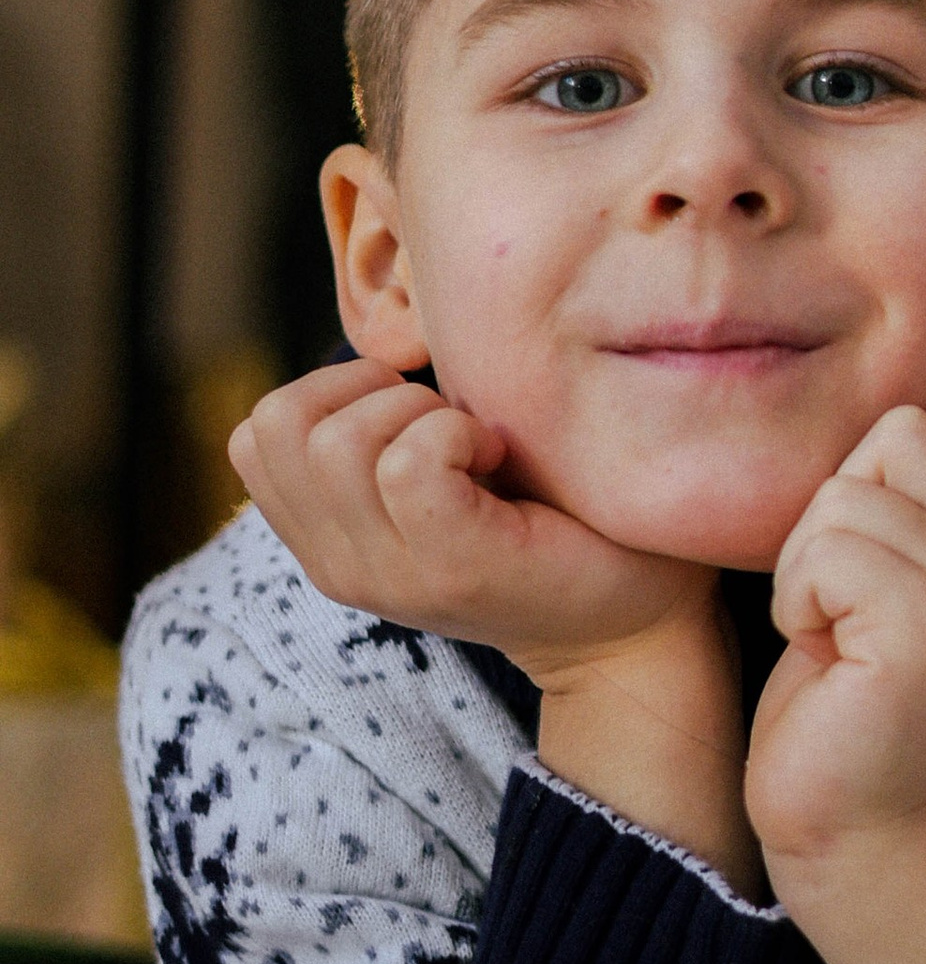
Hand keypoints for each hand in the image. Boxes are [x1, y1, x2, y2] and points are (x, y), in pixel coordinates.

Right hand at [231, 359, 755, 891]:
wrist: (633, 629)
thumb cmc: (551, 522)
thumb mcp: (435, 480)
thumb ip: (381, 434)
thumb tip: (391, 334)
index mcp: (325, 542)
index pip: (253, 434)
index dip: (331, 393)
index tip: (414, 415)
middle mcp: (339, 566)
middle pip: (276, 424)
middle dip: (365, 392)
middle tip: (447, 425)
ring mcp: (390, 574)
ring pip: (336, 440)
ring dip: (415, 411)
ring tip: (477, 446)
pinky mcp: (452, 566)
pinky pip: (408, 464)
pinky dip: (458, 433)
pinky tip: (501, 460)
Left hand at [746, 405, 925, 963]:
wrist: (849, 826)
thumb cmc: (841, 698)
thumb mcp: (885, 578)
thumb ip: (903, 502)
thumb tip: (888, 425)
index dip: (894, 465)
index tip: (874, 558)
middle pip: (902, 432)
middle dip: (839, 508)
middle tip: (842, 602)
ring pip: (847, 494)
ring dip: (805, 566)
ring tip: (833, 636)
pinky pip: (826, 551)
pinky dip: (797, 602)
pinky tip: (826, 658)